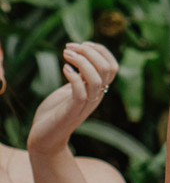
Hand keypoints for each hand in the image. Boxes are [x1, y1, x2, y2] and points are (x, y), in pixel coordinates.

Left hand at [26, 42, 117, 156]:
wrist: (44, 138)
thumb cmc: (55, 113)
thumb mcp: (70, 90)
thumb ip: (78, 77)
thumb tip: (81, 56)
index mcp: (98, 90)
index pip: (112, 66)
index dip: (101, 51)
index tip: (82, 44)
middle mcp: (96, 96)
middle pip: (107, 69)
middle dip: (90, 51)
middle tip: (69, 47)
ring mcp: (85, 104)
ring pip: (96, 79)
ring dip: (81, 61)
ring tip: (65, 53)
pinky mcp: (72, 111)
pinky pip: (80, 92)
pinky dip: (73, 76)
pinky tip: (64, 69)